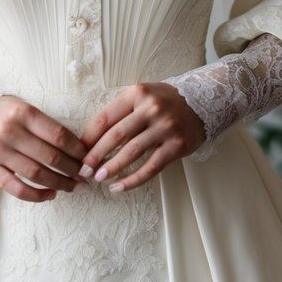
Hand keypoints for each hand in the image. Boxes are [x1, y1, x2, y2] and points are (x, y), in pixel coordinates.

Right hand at [0, 94, 89, 202]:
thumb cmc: (3, 112)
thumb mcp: (24, 108)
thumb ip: (46, 126)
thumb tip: (76, 148)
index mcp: (23, 112)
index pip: (58, 135)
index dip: (77, 150)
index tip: (87, 158)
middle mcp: (9, 131)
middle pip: (50, 156)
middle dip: (72, 170)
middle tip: (85, 177)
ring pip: (35, 174)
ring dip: (59, 184)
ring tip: (73, 187)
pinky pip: (15, 188)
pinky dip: (36, 195)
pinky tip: (50, 195)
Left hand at [78, 82, 205, 192]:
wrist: (203, 101)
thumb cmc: (164, 100)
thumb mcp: (142, 95)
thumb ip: (121, 111)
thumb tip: (92, 138)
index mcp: (137, 94)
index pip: (106, 118)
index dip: (89, 137)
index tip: (77, 152)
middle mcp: (151, 108)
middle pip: (116, 136)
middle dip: (96, 155)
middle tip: (83, 170)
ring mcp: (165, 127)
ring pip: (132, 152)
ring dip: (112, 168)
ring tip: (98, 178)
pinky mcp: (177, 146)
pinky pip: (151, 167)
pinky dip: (132, 180)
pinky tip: (119, 187)